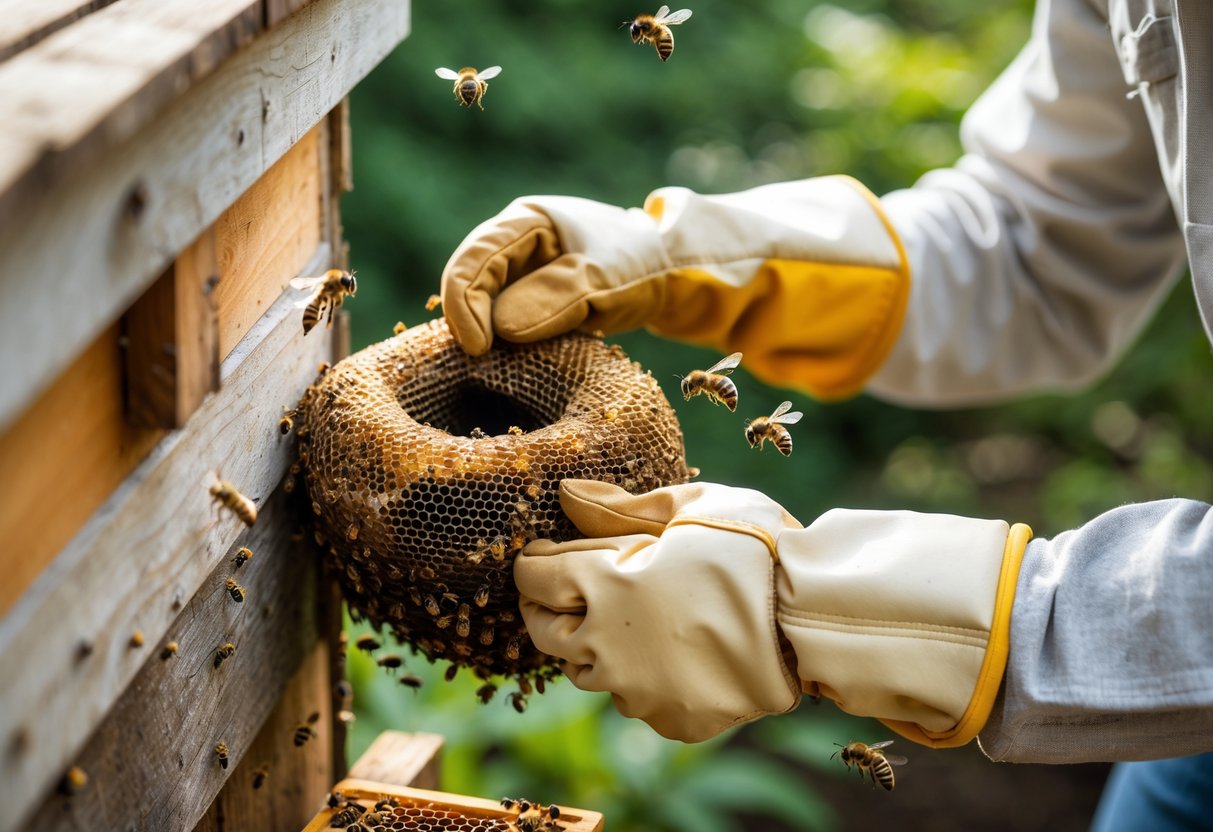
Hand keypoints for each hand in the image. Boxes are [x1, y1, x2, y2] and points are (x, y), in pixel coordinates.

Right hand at [441, 177, 910, 399]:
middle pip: (471, 287)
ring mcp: (524, 274)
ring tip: (495, 374)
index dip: (464, 306)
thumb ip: (555, 299)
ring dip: (488, 342)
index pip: (472, 263)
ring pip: (486, 311)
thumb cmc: (646, 267)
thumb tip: (500, 330)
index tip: (479, 349)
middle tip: (482, 370)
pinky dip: (507, 349)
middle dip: (471, 326)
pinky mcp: (535, 303)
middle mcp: (516, 245)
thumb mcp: (605, 281)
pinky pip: (507, 327)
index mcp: (525, 223)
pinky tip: (515, 372)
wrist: (682, 275)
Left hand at [514, 479, 802, 741]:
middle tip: (558, 591)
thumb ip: (620, 506)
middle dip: (542, 607)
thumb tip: (565, 494)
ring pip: (584, 673)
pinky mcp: (670, 719)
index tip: (542, 553)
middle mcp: (608, 644)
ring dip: (587, 647)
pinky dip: (638, 679)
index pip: (535, 578)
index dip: (533, 562)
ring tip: (611, 624)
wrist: (815, 619)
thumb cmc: (756, 548)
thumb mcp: (690, 506)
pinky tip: (662, 656)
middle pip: (543, 632)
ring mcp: (638, 690)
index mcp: (605, 586)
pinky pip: (635, 701)